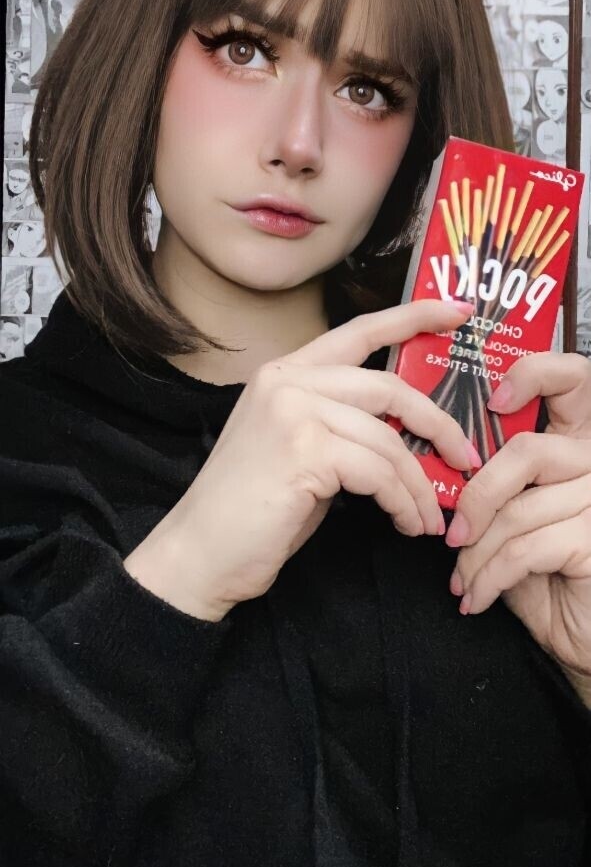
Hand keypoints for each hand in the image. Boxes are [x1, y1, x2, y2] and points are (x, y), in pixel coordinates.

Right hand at [158, 299, 479, 616]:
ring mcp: (293, 412)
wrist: (200, 555)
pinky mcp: (304, 451)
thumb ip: (343, 425)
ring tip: (428, 519)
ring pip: (389, 439)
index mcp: (285, 373)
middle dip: (438, 425)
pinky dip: (401, 502)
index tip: (459, 311)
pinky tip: (404, 524)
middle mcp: (287, 381)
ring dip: (418, 485)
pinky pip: (379, 472)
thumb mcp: (301, 451)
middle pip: (389, 387)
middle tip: (466, 459)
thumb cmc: (253, 513)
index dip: (413, 317)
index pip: (359, 331)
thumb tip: (408, 433)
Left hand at [445, 351, 590, 693]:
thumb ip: (495, 480)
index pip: (574, 378)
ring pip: (515, 511)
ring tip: (462, 577)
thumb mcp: (516, 516)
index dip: (535, 373)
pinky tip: (475, 597)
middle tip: (453, 529)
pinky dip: (487, 578)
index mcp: (577, 442)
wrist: (583, 634)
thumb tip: (435, 464)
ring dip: (474, 553)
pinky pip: (522, 550)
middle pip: (528, 450)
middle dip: (478, 492)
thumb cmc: (545, 572)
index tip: (494, 400)